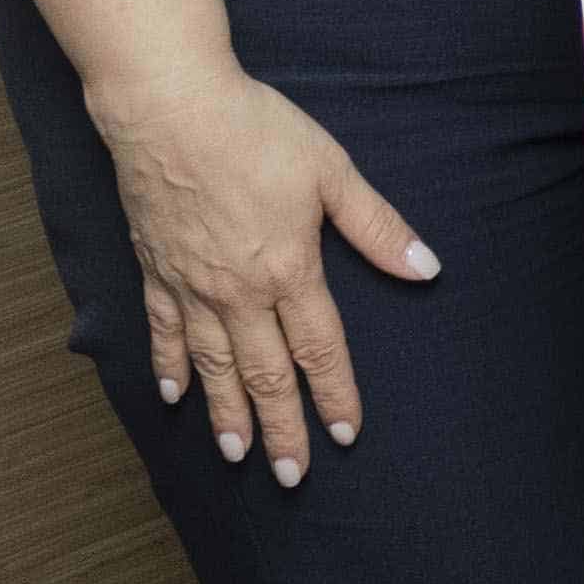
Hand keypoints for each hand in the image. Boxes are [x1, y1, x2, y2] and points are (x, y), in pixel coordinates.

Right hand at [87, 55, 435, 483]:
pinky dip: (170, 368)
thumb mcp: (332, 172)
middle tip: (292, 476)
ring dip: (228, 414)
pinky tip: (174, 397)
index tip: (347, 435)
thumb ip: (378, 228)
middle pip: (265, 373)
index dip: (335, 393)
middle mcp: (238, 291)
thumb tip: (427, 268)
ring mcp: (192, 285)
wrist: (170, 108)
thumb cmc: (256, 131)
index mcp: (288, 269)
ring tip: (238, 455)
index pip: (319, 347)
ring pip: (212, 366)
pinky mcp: (156, 270)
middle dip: (282, 428)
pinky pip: (164, 332)